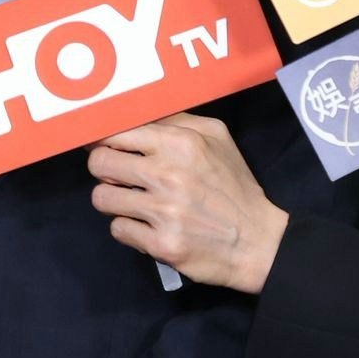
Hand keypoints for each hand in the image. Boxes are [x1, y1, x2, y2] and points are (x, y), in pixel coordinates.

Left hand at [87, 112, 287, 293]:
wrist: (260, 242)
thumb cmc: (233, 186)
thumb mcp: (216, 137)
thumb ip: (175, 120)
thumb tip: (135, 113)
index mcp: (180, 143)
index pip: (114, 132)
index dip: (102, 139)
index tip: (103, 146)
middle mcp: (168, 175)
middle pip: (99, 163)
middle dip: (104, 169)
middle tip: (118, 176)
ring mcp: (164, 212)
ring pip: (101, 198)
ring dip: (112, 200)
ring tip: (132, 202)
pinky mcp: (162, 244)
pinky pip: (118, 229)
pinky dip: (127, 228)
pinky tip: (145, 226)